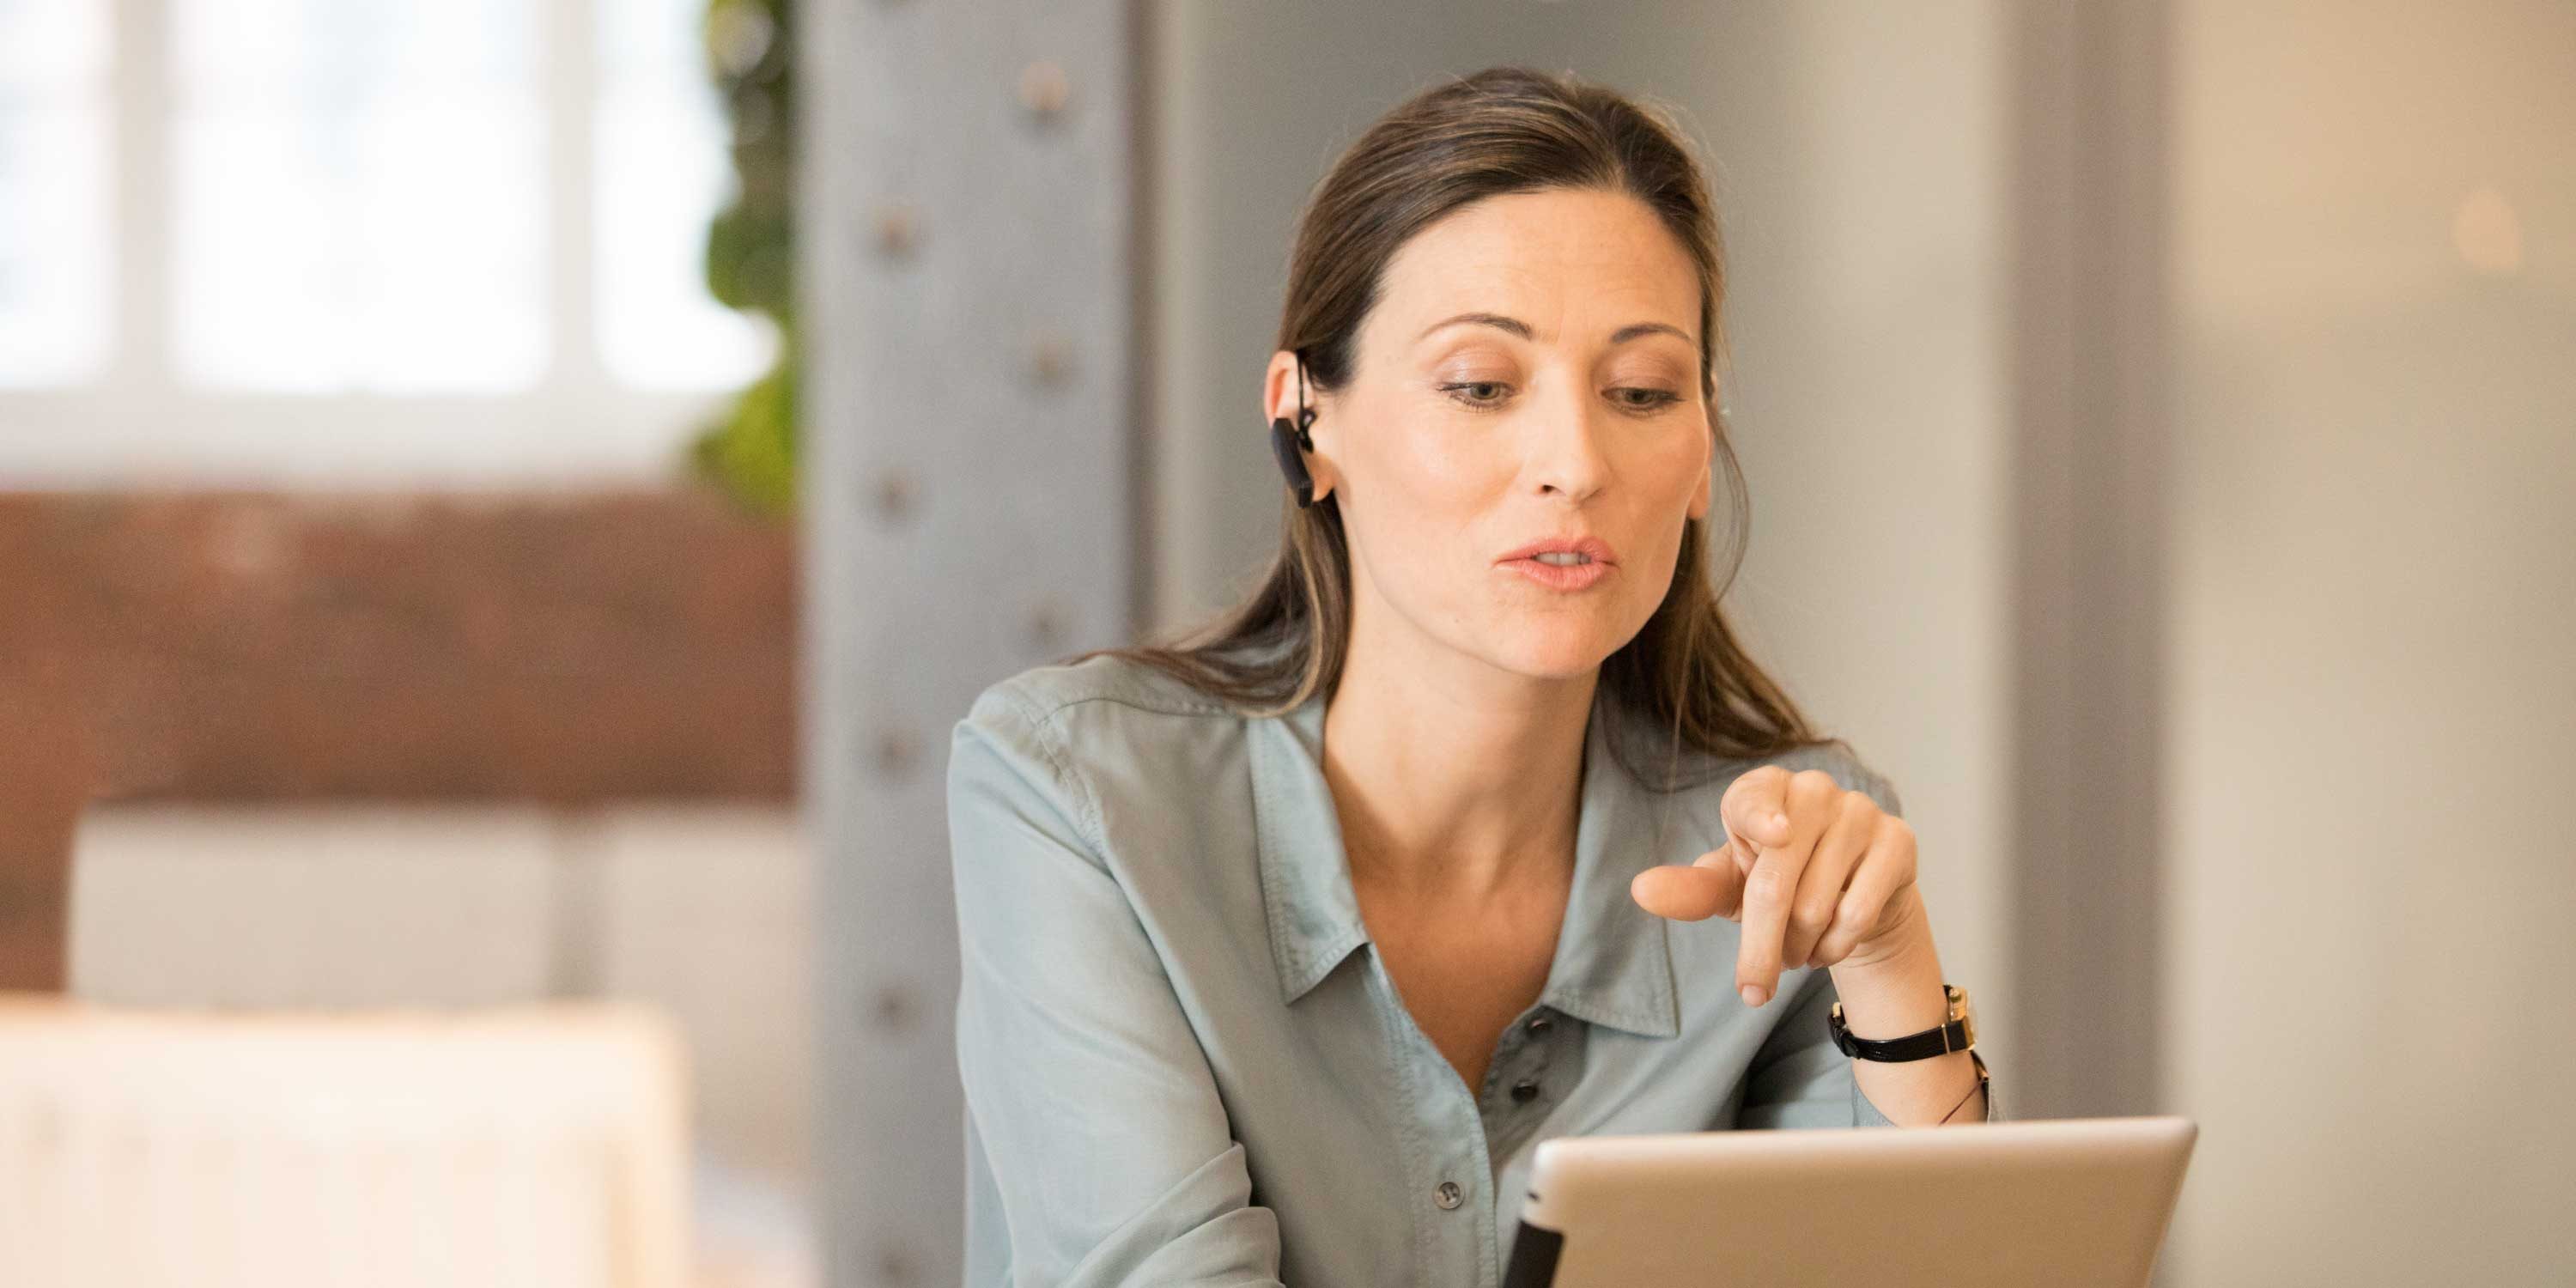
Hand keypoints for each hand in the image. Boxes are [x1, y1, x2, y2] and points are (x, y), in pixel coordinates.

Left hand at [1627, 765, 1920, 1006]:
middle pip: (1775, 883)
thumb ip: (1691, 890)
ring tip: (1797, 950)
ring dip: (1800, 949)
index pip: (1753, 800)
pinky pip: (1860, 912)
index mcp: (1764, 789)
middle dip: (1760, 948)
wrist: (1851, 899)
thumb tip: (1642, 891)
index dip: (1761, 818)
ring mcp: (1860, 811)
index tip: (1775, 836)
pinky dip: (1837, 946)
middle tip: (1754, 987)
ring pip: (1818, 906)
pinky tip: (1830, 944)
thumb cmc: (1779, 884)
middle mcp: (1814, 789)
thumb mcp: (1731, 889)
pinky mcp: (1898, 840)